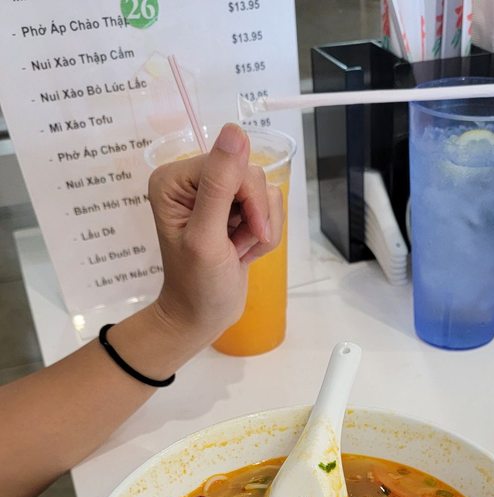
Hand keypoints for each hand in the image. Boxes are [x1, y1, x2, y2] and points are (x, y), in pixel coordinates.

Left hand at [148, 122, 284, 344]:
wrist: (202, 317)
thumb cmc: (198, 286)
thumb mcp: (207, 237)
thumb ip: (220, 185)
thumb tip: (235, 132)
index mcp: (175, 179)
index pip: (231, 164)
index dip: (249, 199)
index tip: (247, 233)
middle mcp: (193, 180)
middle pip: (250, 175)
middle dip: (255, 216)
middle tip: (239, 246)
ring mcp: (215, 195)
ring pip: (265, 193)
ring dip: (261, 229)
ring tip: (239, 251)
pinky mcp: (234, 209)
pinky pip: (269, 208)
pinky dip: (264, 236)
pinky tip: (244, 251)